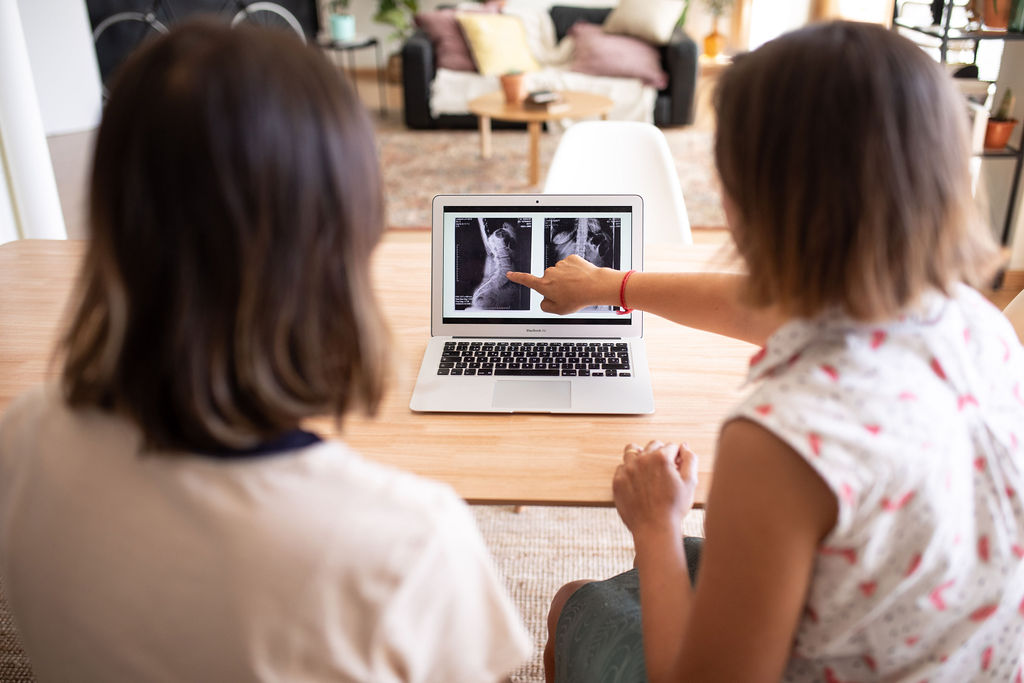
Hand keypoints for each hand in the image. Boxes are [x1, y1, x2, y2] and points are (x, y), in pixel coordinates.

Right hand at [505, 255, 621, 313]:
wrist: (595, 286)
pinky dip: (574, 271)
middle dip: (555, 286)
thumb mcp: (558, 310)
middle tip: (568, 294)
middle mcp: (549, 273)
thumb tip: (544, 300)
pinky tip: (580, 278)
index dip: (517, 277)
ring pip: (560, 273)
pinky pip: (569, 266)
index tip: (510, 274)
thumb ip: (545, 306)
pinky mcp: (571, 259)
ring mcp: (560, 265)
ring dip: (566, 279)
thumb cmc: (577, 298)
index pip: (526, 280)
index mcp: (544, 285)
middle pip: (549, 280)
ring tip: (576, 287)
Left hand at [613, 440, 697, 536]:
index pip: (671, 446)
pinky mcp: (617, 481)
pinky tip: (638, 482)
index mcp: (661, 458)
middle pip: (652, 446)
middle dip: (661, 454)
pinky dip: (630, 471)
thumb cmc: (674, 507)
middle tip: (665, 471)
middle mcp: (642, 459)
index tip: (677, 469)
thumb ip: (690, 459)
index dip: (677, 457)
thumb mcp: (690, 482)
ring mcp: (627, 469)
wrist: (654, 529)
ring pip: (633, 450)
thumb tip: (684, 446)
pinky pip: (622, 467)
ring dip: (642, 456)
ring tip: (648, 470)